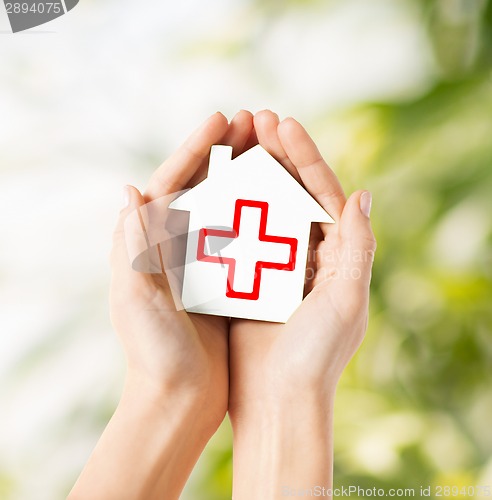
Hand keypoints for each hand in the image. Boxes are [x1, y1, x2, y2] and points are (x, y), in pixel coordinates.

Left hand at [70, 111, 255, 499]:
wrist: (179, 398)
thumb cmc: (154, 353)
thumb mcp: (135, 298)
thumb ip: (131, 247)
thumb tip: (128, 190)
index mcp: (148, 244)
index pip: (171, 181)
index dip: (196, 147)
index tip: (223, 118)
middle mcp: (174, 246)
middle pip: (203, 186)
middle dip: (226, 152)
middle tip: (254, 121)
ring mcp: (203, 261)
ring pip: (228, 205)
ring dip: (248, 176)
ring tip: (272, 148)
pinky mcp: (225, 280)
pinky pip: (247, 236)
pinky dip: (263, 214)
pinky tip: (284, 199)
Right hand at [228, 111, 375, 496]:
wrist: (278, 400)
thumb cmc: (315, 355)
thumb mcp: (347, 299)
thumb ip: (358, 247)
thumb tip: (362, 193)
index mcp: (337, 256)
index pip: (322, 193)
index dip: (305, 156)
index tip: (282, 124)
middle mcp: (309, 256)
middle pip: (292, 194)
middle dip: (276, 155)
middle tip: (254, 120)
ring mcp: (276, 265)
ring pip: (262, 209)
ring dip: (250, 175)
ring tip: (234, 142)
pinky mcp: (248, 279)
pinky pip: (238, 236)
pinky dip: (228, 210)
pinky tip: (213, 186)